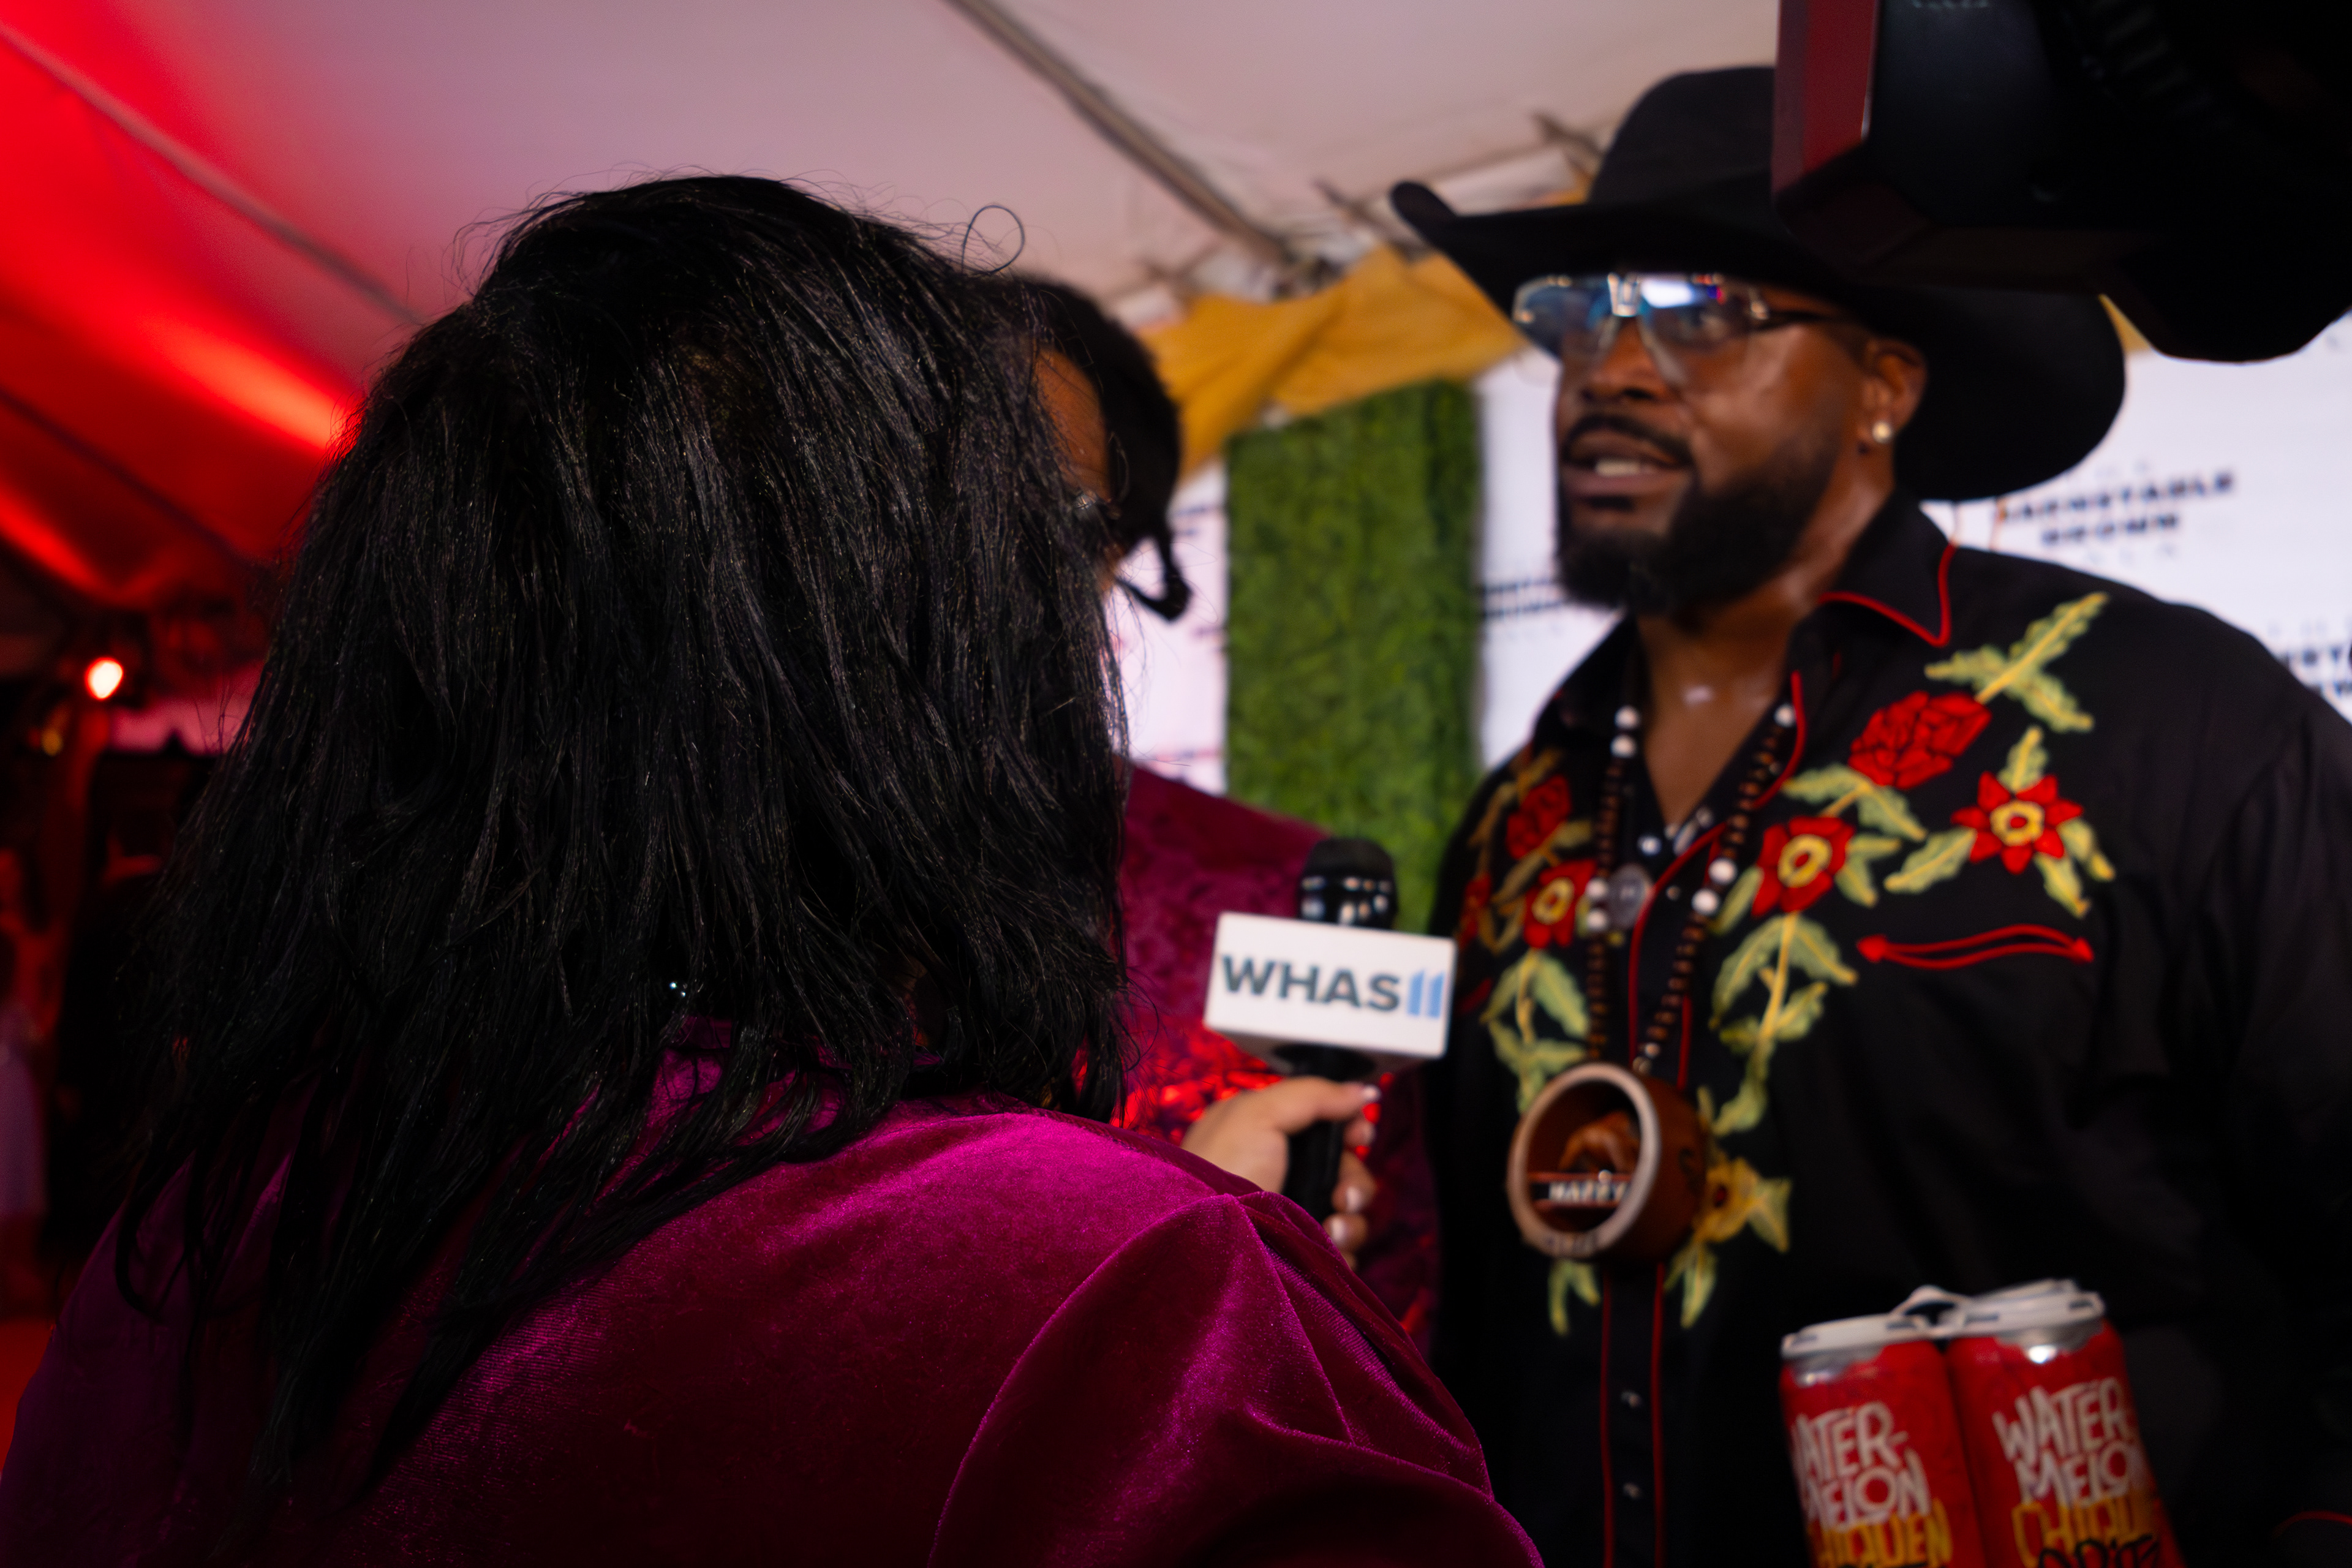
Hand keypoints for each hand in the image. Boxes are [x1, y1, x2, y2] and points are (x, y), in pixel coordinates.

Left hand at [1181, 1079, 1378, 1261]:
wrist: (1198, 1239)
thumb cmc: (1220, 1171)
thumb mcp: (1258, 1114)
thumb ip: (1312, 1095)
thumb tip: (1360, 1091)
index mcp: (1268, 1134)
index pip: (1326, 1127)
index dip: (1351, 1129)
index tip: (1359, 1135)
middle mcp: (1281, 1173)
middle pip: (1345, 1171)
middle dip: (1354, 1182)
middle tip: (1342, 1197)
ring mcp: (1290, 1217)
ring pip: (1348, 1213)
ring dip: (1352, 1222)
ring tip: (1333, 1230)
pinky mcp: (1296, 1254)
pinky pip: (1339, 1253)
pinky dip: (1342, 1254)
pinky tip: (1328, 1251)